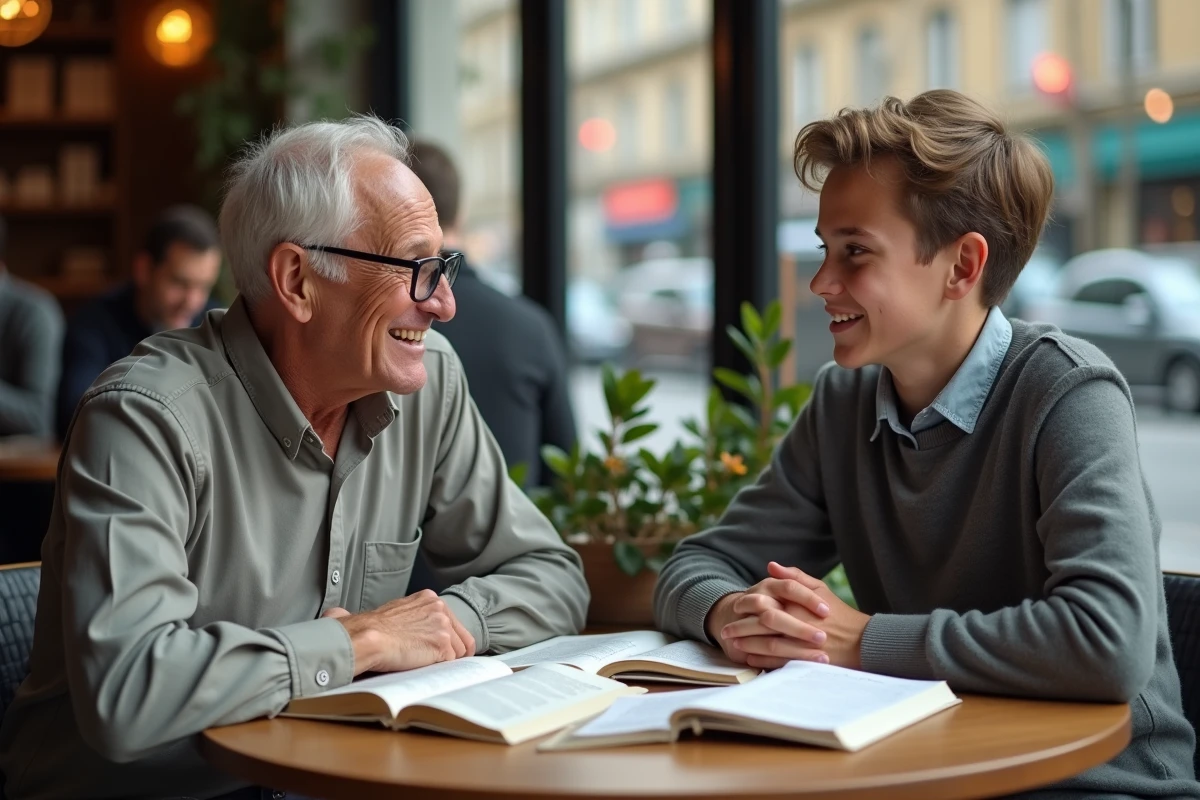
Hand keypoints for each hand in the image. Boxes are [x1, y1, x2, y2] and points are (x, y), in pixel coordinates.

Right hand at [324, 590, 475, 675]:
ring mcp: (443, 625)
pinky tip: (425, 666)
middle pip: (461, 637)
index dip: (452, 639)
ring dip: (445, 661)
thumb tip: (336, 614)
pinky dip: (440, 668)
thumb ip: (390, 614)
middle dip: (453, 652)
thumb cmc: (366, 629)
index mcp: (428, 598)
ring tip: (424, 663)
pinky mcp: (442, 643)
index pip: (453, 622)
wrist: (366, 638)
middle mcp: (439, 608)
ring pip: (458, 651)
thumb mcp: (386, 612)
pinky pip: (451, 662)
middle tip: (440, 662)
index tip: (447, 650)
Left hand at [722, 562, 869, 669]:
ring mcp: (801, 644)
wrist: (862, 642)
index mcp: (799, 604)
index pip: (765, 602)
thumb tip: (771, 566)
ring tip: (732, 644)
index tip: (736, 606)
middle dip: (740, 627)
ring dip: (746, 644)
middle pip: (761, 624)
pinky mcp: (804, 661)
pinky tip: (749, 658)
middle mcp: (798, 623)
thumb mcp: (819, 589)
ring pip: (766, 644)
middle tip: (725, 630)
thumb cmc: (839, 614)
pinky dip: (760, 660)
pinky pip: (777, 661)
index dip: (747, 604)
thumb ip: (794, 577)